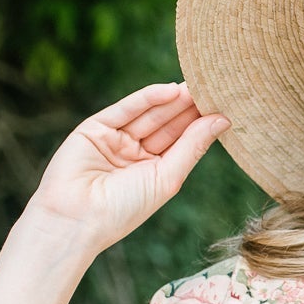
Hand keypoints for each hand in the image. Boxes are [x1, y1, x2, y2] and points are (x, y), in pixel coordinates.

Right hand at [25, 83, 229, 254]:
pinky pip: (126, 109)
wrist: (77, 218)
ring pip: (150, 115)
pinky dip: (148, 98)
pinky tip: (171, 90)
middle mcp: (135, 155)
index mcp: (154, 172)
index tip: (226, 108)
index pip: (182, 142)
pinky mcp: (95, 127)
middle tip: (216, 88)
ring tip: (199, 85)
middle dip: (190, 108)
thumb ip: (192, 147)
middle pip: (168, 125)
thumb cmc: (124, 210)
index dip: (201, 125)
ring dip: (173, 100)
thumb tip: (221, 121)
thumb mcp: (167, 178)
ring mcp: (115, 140)